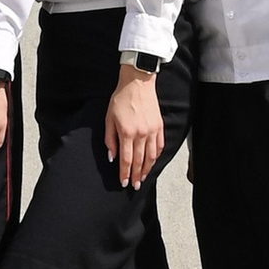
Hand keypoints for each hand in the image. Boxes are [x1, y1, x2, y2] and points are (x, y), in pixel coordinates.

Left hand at [105, 67, 163, 188]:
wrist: (137, 83)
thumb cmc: (120, 98)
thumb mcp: (109, 117)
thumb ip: (109, 139)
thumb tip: (111, 157)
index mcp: (126, 132)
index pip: (126, 159)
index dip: (125, 173)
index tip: (124, 183)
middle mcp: (141, 134)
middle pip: (140, 161)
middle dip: (137, 175)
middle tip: (135, 186)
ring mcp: (152, 131)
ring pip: (151, 157)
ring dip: (147, 170)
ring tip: (143, 178)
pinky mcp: (159, 127)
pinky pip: (159, 146)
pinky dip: (156, 157)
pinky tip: (152, 162)